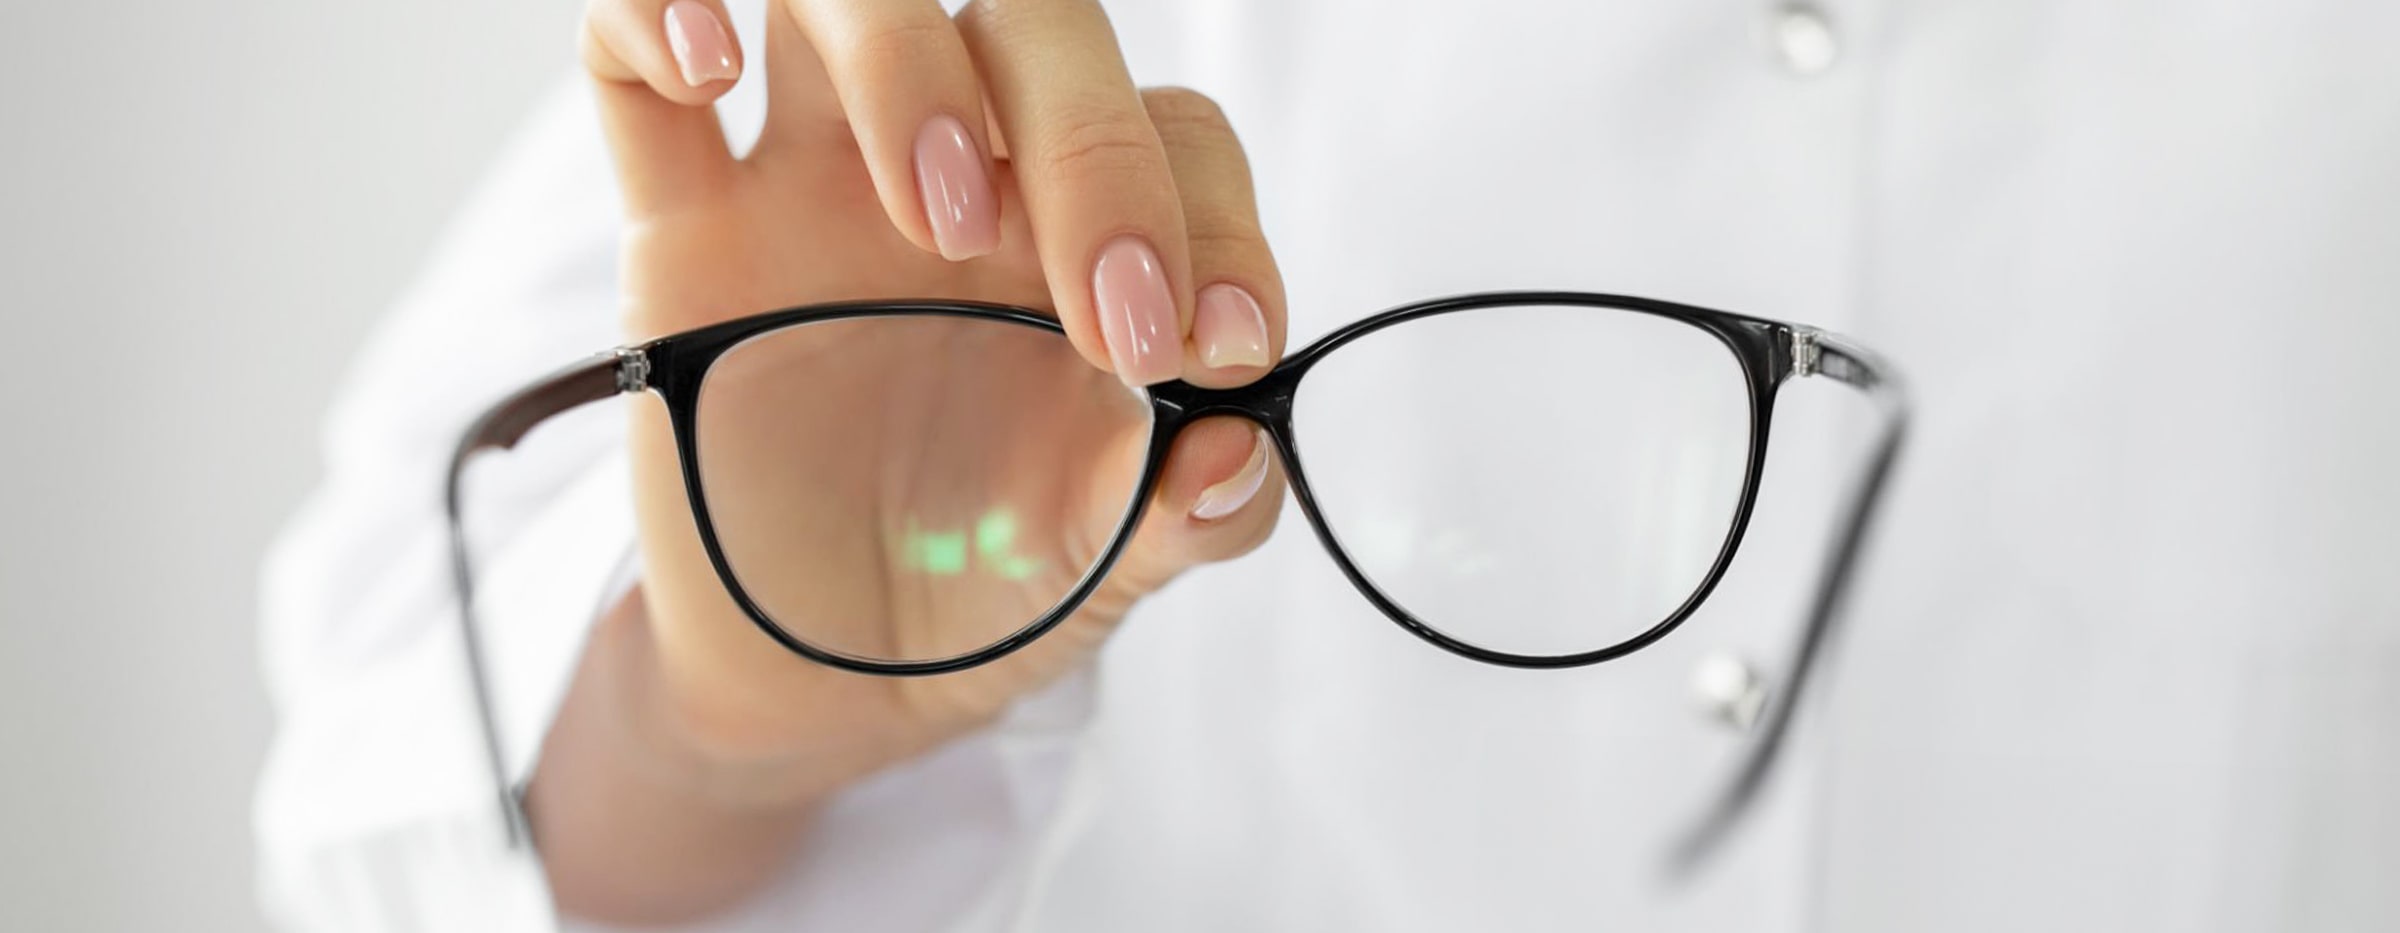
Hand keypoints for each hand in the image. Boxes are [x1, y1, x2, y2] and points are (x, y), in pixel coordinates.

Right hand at [533, 0, 1286, 920]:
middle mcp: (964, 175)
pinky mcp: (682, 229)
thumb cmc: (983, 592)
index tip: (1225, 350)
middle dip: (1093, 144)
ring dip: (904, 59)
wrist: (822, 680)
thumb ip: (1194, 514)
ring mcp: (814, 184)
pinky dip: (653, 9)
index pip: (1174, 136)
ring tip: (940, 217)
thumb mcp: (1107, 575)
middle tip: (1109, 317)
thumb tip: (1244, 455)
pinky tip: (710, 72)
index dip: (1217, 216)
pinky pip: (625, 63)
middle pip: (1032, 28)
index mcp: (1085, 235)